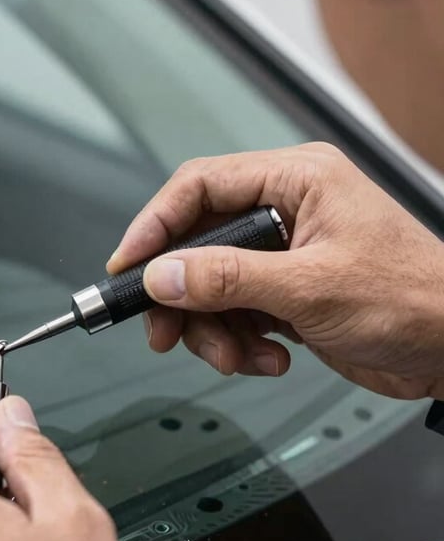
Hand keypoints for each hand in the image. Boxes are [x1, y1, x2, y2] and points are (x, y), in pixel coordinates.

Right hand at [108, 143, 443, 399]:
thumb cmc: (413, 299)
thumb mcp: (311, 287)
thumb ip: (229, 279)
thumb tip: (163, 276)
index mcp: (296, 181)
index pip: (200, 187)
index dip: (155, 226)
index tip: (127, 268)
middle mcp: (285, 211)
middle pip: (196, 245)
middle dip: (182, 297)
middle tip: (165, 334)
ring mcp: (283, 254)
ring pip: (210, 287)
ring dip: (214, 331)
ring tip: (240, 357)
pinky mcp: (285, 292)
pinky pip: (234, 315)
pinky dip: (241, 344)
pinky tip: (272, 359)